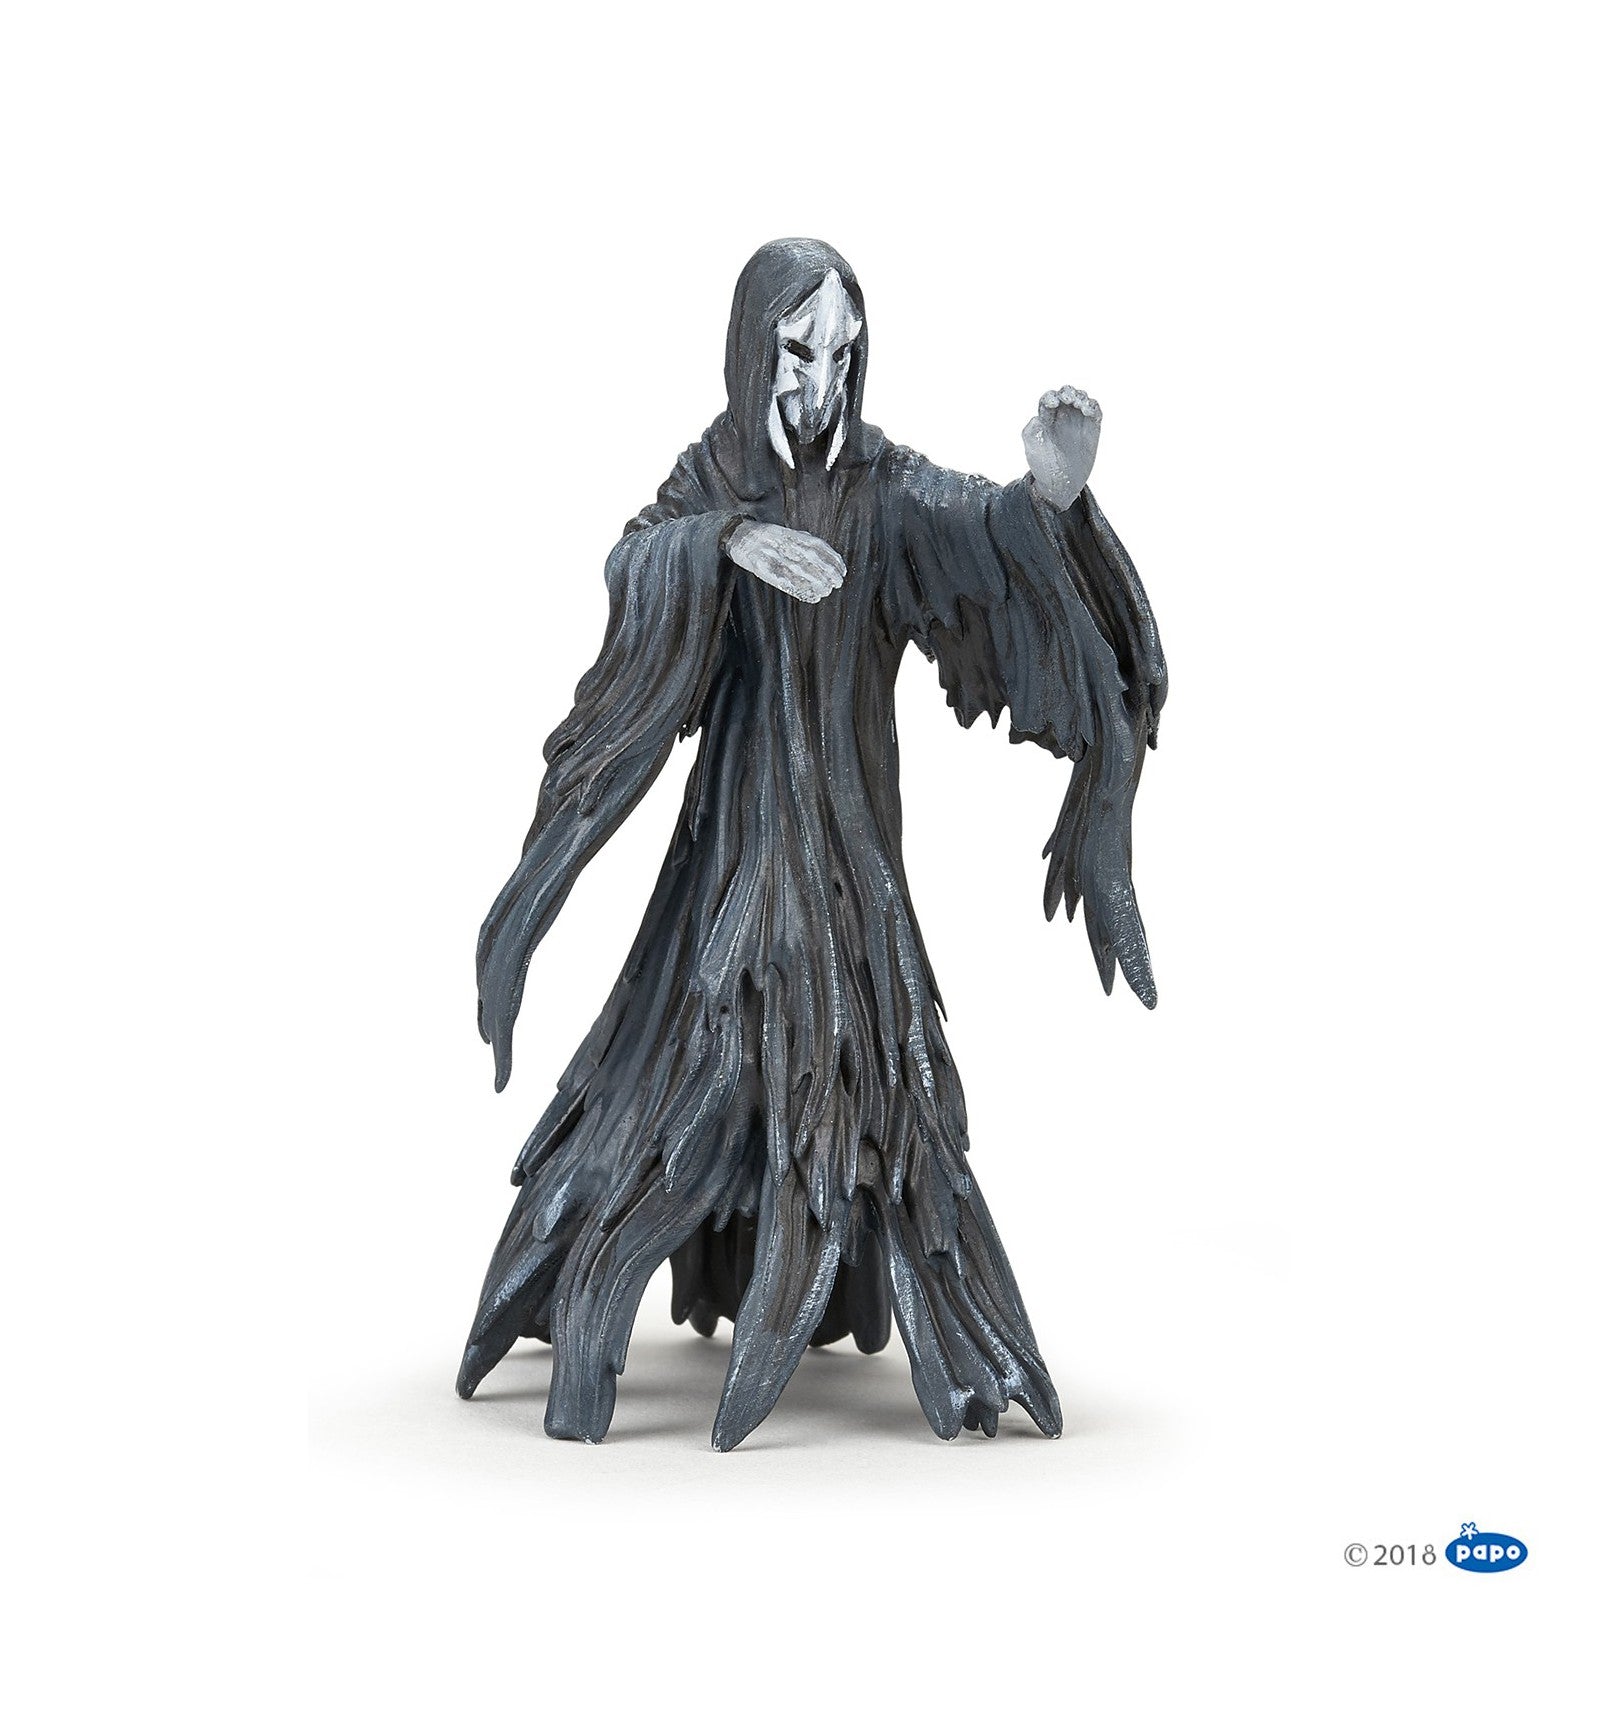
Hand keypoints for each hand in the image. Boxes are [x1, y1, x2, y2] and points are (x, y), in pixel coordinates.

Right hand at [726, 521, 846, 603]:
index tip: (841, 569)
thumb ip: (800, 539)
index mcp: (788, 533)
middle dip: (826, 571)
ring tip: (827, 591)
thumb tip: (821, 549)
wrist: (735, 534)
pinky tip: (811, 597)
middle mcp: (781, 541)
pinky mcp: (760, 565)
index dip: (831, 557)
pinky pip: (783, 580)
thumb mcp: (782, 532)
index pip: (815, 545)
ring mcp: (770, 553)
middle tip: (837, 582)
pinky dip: (799, 589)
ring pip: (798, 569)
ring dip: (815, 582)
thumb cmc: (762, 537)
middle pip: (809, 557)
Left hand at [1022, 384, 1101, 511]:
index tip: (1053, 404)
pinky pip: (1095, 411)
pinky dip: (1093, 406)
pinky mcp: (1092, 429)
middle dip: (1068, 393)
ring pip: (1082, 399)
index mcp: (1046, 419)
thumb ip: (1031, 431)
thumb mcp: (1032, 449)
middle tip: (1069, 400)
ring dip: (1081, 397)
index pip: (1048, 399)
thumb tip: (1037, 417)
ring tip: (1080, 405)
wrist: (1060, 485)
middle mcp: (1062, 418)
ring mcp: (1078, 422)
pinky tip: (1088, 411)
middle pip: (1066, 394)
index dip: (1051, 396)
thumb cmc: (1043, 467)